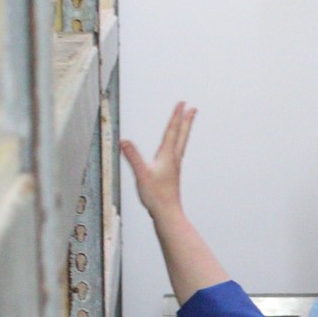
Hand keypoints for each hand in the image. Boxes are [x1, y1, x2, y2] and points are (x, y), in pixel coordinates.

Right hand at [121, 102, 196, 224]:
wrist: (168, 213)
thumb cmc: (156, 196)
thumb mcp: (141, 174)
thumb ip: (133, 157)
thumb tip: (124, 141)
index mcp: (167, 155)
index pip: (172, 131)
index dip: (176, 116)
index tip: (182, 103)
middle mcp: (173, 159)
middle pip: (181, 135)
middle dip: (186, 120)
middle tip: (192, 108)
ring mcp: (174, 166)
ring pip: (181, 143)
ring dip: (184, 130)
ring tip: (187, 123)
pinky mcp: (172, 173)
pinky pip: (176, 152)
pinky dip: (178, 143)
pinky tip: (174, 148)